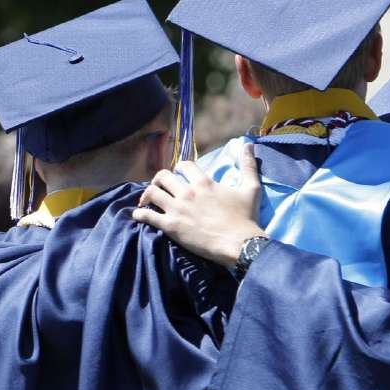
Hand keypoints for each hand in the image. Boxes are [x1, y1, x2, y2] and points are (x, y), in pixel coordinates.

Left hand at [132, 142, 265, 267]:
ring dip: (147, 195)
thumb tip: (248, 145)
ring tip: (147, 200)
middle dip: (159, 179)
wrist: (239, 244)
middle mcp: (187, 192)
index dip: (179, 167)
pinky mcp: (170, 226)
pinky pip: (147, 216)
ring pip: (151, 193)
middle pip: (162, 176)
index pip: (183, 165)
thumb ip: (248, 166)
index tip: (179, 173)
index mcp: (204, 182)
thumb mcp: (251, 189)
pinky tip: (138, 214)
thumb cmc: (246, 218)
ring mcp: (177, 209)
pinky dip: (140, 214)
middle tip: (160, 186)